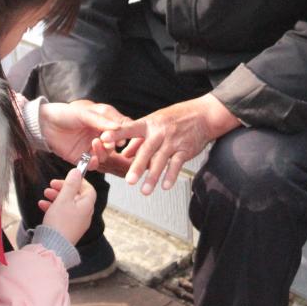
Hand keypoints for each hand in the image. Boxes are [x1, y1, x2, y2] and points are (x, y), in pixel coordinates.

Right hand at [38, 168, 96, 244]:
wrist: (52, 246)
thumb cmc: (59, 223)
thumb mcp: (64, 199)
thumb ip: (70, 184)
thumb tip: (77, 172)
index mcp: (87, 206)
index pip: (89, 189)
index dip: (79, 181)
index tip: (67, 177)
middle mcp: (84, 214)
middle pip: (77, 196)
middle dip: (64, 188)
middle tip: (52, 184)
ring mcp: (76, 222)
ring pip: (68, 204)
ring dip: (56, 196)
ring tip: (45, 193)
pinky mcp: (67, 228)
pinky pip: (62, 214)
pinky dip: (53, 207)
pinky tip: (42, 205)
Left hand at [39, 100, 132, 174]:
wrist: (45, 123)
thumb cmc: (65, 114)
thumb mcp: (84, 114)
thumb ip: (101, 121)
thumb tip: (118, 128)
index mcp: (100, 126)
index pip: (116, 134)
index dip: (119, 136)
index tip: (120, 136)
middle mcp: (97, 138)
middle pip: (111, 147)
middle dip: (111, 145)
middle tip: (108, 141)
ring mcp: (88, 149)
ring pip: (103, 156)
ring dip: (102, 152)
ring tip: (95, 142)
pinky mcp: (80, 158)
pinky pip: (91, 165)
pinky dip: (94, 163)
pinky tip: (92, 158)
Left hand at [100, 94, 240, 194]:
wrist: (203, 115)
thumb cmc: (175, 119)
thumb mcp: (154, 123)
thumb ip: (138, 139)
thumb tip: (124, 154)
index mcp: (148, 124)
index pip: (129, 128)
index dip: (117, 133)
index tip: (103, 138)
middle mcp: (160, 132)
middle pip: (147, 150)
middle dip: (137, 166)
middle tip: (129, 181)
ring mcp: (173, 141)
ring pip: (161, 160)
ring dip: (153, 176)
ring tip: (144, 190)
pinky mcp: (185, 149)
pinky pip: (177, 164)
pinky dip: (171, 175)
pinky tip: (165, 186)